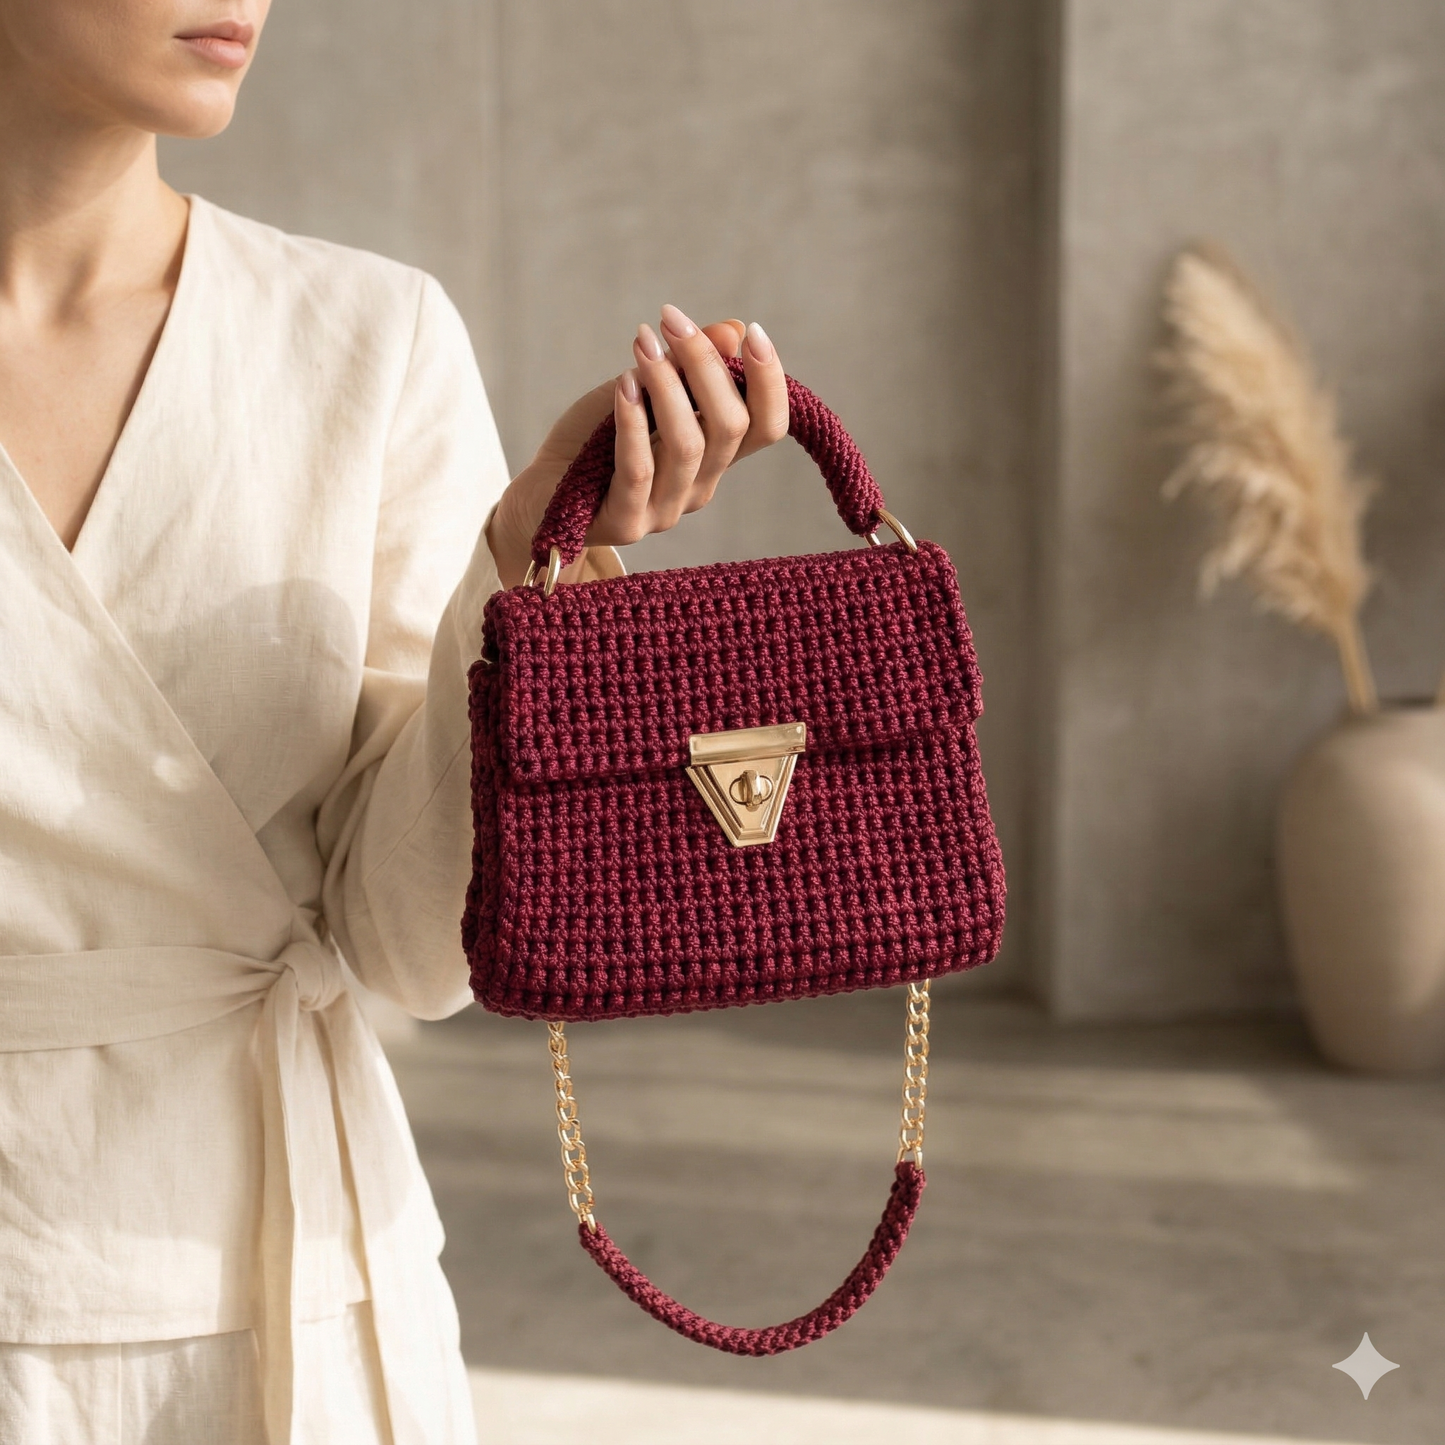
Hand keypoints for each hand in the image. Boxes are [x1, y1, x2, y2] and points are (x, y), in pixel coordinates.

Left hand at [486, 306, 788, 588]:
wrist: (539, 494)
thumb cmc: (591, 441)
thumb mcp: (641, 392)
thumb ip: (684, 368)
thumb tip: (731, 330)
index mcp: (712, 457)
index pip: (766, 427)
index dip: (770, 382)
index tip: (750, 333)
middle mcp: (698, 486)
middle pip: (730, 427)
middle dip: (705, 364)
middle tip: (670, 320)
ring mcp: (664, 510)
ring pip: (687, 446)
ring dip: (666, 385)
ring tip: (641, 345)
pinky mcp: (625, 523)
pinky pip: (639, 470)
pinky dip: (633, 422)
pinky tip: (623, 386)